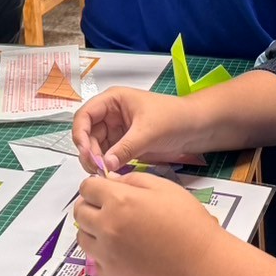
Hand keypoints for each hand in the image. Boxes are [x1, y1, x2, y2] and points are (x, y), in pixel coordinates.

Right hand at [73, 88, 207, 173]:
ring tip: (104, 174)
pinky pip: (107, 156)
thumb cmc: (174, 118)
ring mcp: (116, 130)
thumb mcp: (148, 131)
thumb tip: (105, 165)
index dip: (80, 134)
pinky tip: (111, 174)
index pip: (85, 115)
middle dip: (88, 152)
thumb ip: (125, 148)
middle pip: (87, 134)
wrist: (196, 128)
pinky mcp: (123, 144)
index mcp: (112, 100)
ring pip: (95, 147)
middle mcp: (110, 114)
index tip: (85, 153)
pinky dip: (106, 165)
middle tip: (97, 170)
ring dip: (96, 161)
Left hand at [74, 173, 224, 275]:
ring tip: (116, 230)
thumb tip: (111, 180)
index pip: (87, 187)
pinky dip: (104, 254)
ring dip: (93, 230)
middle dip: (90, 205)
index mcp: (119, 201)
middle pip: (80, 212)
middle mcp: (107, 228)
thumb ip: (132, 180)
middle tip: (108, 208)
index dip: (96, 186)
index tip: (104, 189)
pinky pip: (96, 261)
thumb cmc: (189, 223)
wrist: (202, 265)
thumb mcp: (164, 187)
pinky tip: (124, 251)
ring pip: (83, 238)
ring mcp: (107, 255)